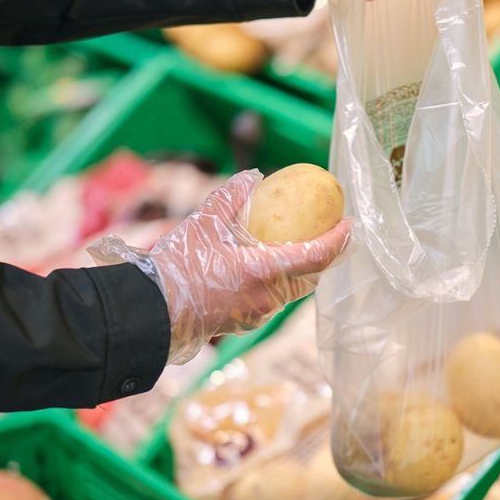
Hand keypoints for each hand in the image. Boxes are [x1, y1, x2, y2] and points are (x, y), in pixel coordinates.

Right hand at [88, 170, 349, 364]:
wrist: (149, 313)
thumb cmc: (176, 268)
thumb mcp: (203, 224)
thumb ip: (231, 198)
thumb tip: (254, 176)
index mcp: (265, 272)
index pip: (317, 257)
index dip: (338, 240)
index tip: (349, 224)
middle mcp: (268, 298)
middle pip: (310, 279)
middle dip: (322, 257)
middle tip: (324, 233)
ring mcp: (256, 314)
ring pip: (291, 292)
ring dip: (298, 271)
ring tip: (293, 246)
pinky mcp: (243, 322)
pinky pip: (271, 300)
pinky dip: (276, 282)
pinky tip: (260, 266)